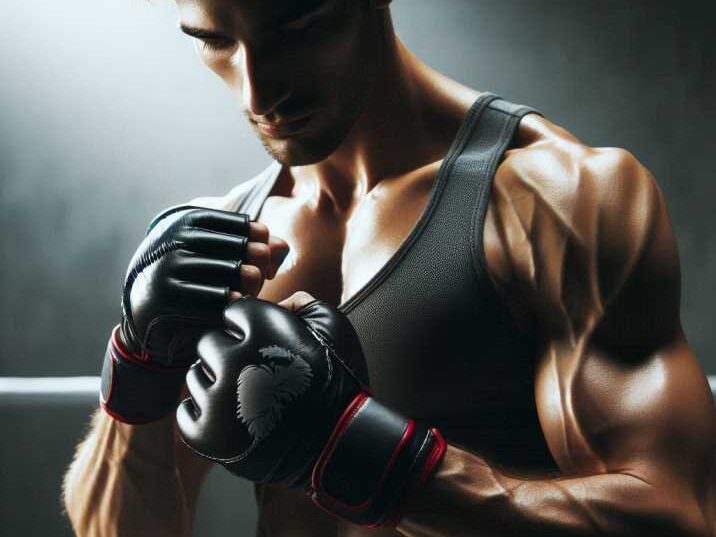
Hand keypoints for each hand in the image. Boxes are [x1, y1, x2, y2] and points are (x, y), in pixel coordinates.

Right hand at [100, 205, 288, 422]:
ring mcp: (169, 267)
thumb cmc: (193, 276)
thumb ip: (253, 247)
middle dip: (258, 262)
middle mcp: (176, 240)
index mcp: (187, 221)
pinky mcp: (167, 297)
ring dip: (250, 284)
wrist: (146, 307)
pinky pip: (213, 300)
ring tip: (250, 291)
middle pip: (239, 247)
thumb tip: (281, 246)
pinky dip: (232, 303)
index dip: (260, 238)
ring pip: (229, 272)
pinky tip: (237, 303)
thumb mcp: (217, 255)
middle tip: (260, 276)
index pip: (240, 223)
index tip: (264, 255)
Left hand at [176, 293, 445, 526]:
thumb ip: (301, 302)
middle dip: (229, 354)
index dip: (251, 327)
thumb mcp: (335, 327)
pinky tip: (231, 417)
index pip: (233, 312)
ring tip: (248, 399)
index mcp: (262, 328)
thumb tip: (276, 298)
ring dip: (217, 383)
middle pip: (209, 342)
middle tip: (255, 374)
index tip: (267, 346)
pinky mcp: (206, 434)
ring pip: (196, 375)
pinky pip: (185, 411)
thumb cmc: (339, 382)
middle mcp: (234, 358)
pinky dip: (204, 414)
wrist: (340, 444)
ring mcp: (218, 399)